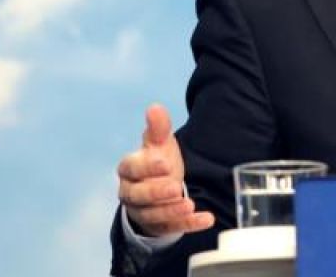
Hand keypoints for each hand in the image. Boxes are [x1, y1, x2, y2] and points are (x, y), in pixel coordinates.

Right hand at [116, 104, 214, 236]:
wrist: (161, 187)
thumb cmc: (157, 162)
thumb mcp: (159, 143)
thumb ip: (158, 128)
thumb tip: (155, 108)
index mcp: (129, 170)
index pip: (131, 168)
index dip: (146, 166)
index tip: (165, 163)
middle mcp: (131, 193)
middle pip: (138, 195)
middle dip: (156, 192)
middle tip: (175, 187)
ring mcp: (144, 212)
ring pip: (153, 215)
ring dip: (171, 211)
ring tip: (189, 204)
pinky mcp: (160, 226)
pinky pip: (173, 228)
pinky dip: (189, 224)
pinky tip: (206, 218)